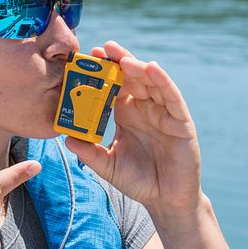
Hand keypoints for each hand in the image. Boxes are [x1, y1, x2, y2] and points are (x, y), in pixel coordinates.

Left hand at [65, 41, 203, 230]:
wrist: (165, 200)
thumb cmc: (138, 180)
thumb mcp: (108, 165)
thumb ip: (90, 153)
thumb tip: (66, 138)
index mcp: (126, 114)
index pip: (113, 86)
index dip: (102, 72)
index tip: (86, 58)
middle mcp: (144, 108)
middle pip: (131, 77)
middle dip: (118, 61)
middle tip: (102, 48)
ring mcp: (163, 112)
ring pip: (151, 83)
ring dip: (137, 67)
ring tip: (123, 57)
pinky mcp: (181, 121)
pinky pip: (171, 97)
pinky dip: (162, 81)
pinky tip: (152, 68)